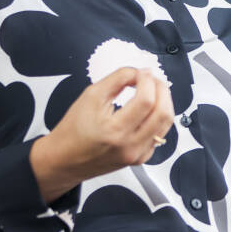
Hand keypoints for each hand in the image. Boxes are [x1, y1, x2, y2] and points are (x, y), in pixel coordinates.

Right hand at [30, 67, 174, 202]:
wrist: (64, 159)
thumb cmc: (73, 131)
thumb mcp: (90, 96)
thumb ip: (117, 79)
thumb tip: (138, 72)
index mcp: (114, 131)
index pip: (146, 101)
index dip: (147, 81)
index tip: (142, 72)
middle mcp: (129, 146)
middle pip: (162, 112)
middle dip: (161, 89)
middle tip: (151, 79)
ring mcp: (137, 154)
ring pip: (166, 124)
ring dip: (164, 102)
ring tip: (153, 90)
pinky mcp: (140, 158)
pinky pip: (160, 134)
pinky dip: (159, 117)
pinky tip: (149, 109)